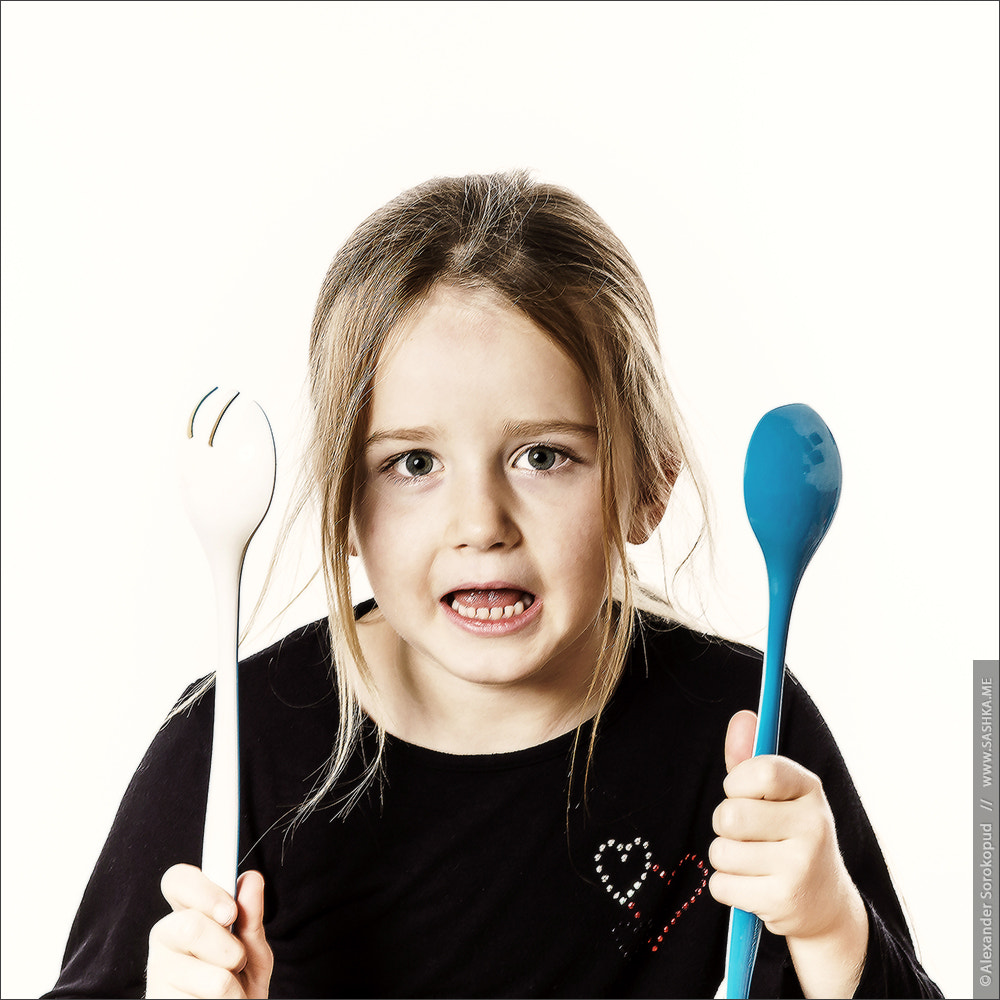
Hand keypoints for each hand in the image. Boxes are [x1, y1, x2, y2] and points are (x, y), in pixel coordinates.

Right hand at [146, 863, 272, 998]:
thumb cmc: (239, 985)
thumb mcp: (252, 949)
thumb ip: (251, 917)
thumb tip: (250, 879)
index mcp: (187, 914)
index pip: (177, 880)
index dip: (204, 890)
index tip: (231, 912)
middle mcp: (166, 939)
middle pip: (190, 926)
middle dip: (228, 949)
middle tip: (238, 961)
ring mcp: (158, 975)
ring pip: (211, 977)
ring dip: (234, 987)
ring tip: (227, 992)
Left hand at [708, 710, 867, 997]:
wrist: (825, 905)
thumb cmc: (788, 836)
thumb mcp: (777, 796)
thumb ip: (750, 758)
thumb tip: (742, 717)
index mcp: (810, 790)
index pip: (762, 770)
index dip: (737, 782)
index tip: (740, 793)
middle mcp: (813, 825)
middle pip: (731, 814)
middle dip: (724, 825)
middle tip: (745, 834)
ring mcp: (801, 865)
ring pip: (721, 851)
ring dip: (725, 859)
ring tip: (753, 862)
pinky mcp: (784, 900)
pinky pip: (721, 885)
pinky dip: (727, 888)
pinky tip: (754, 888)